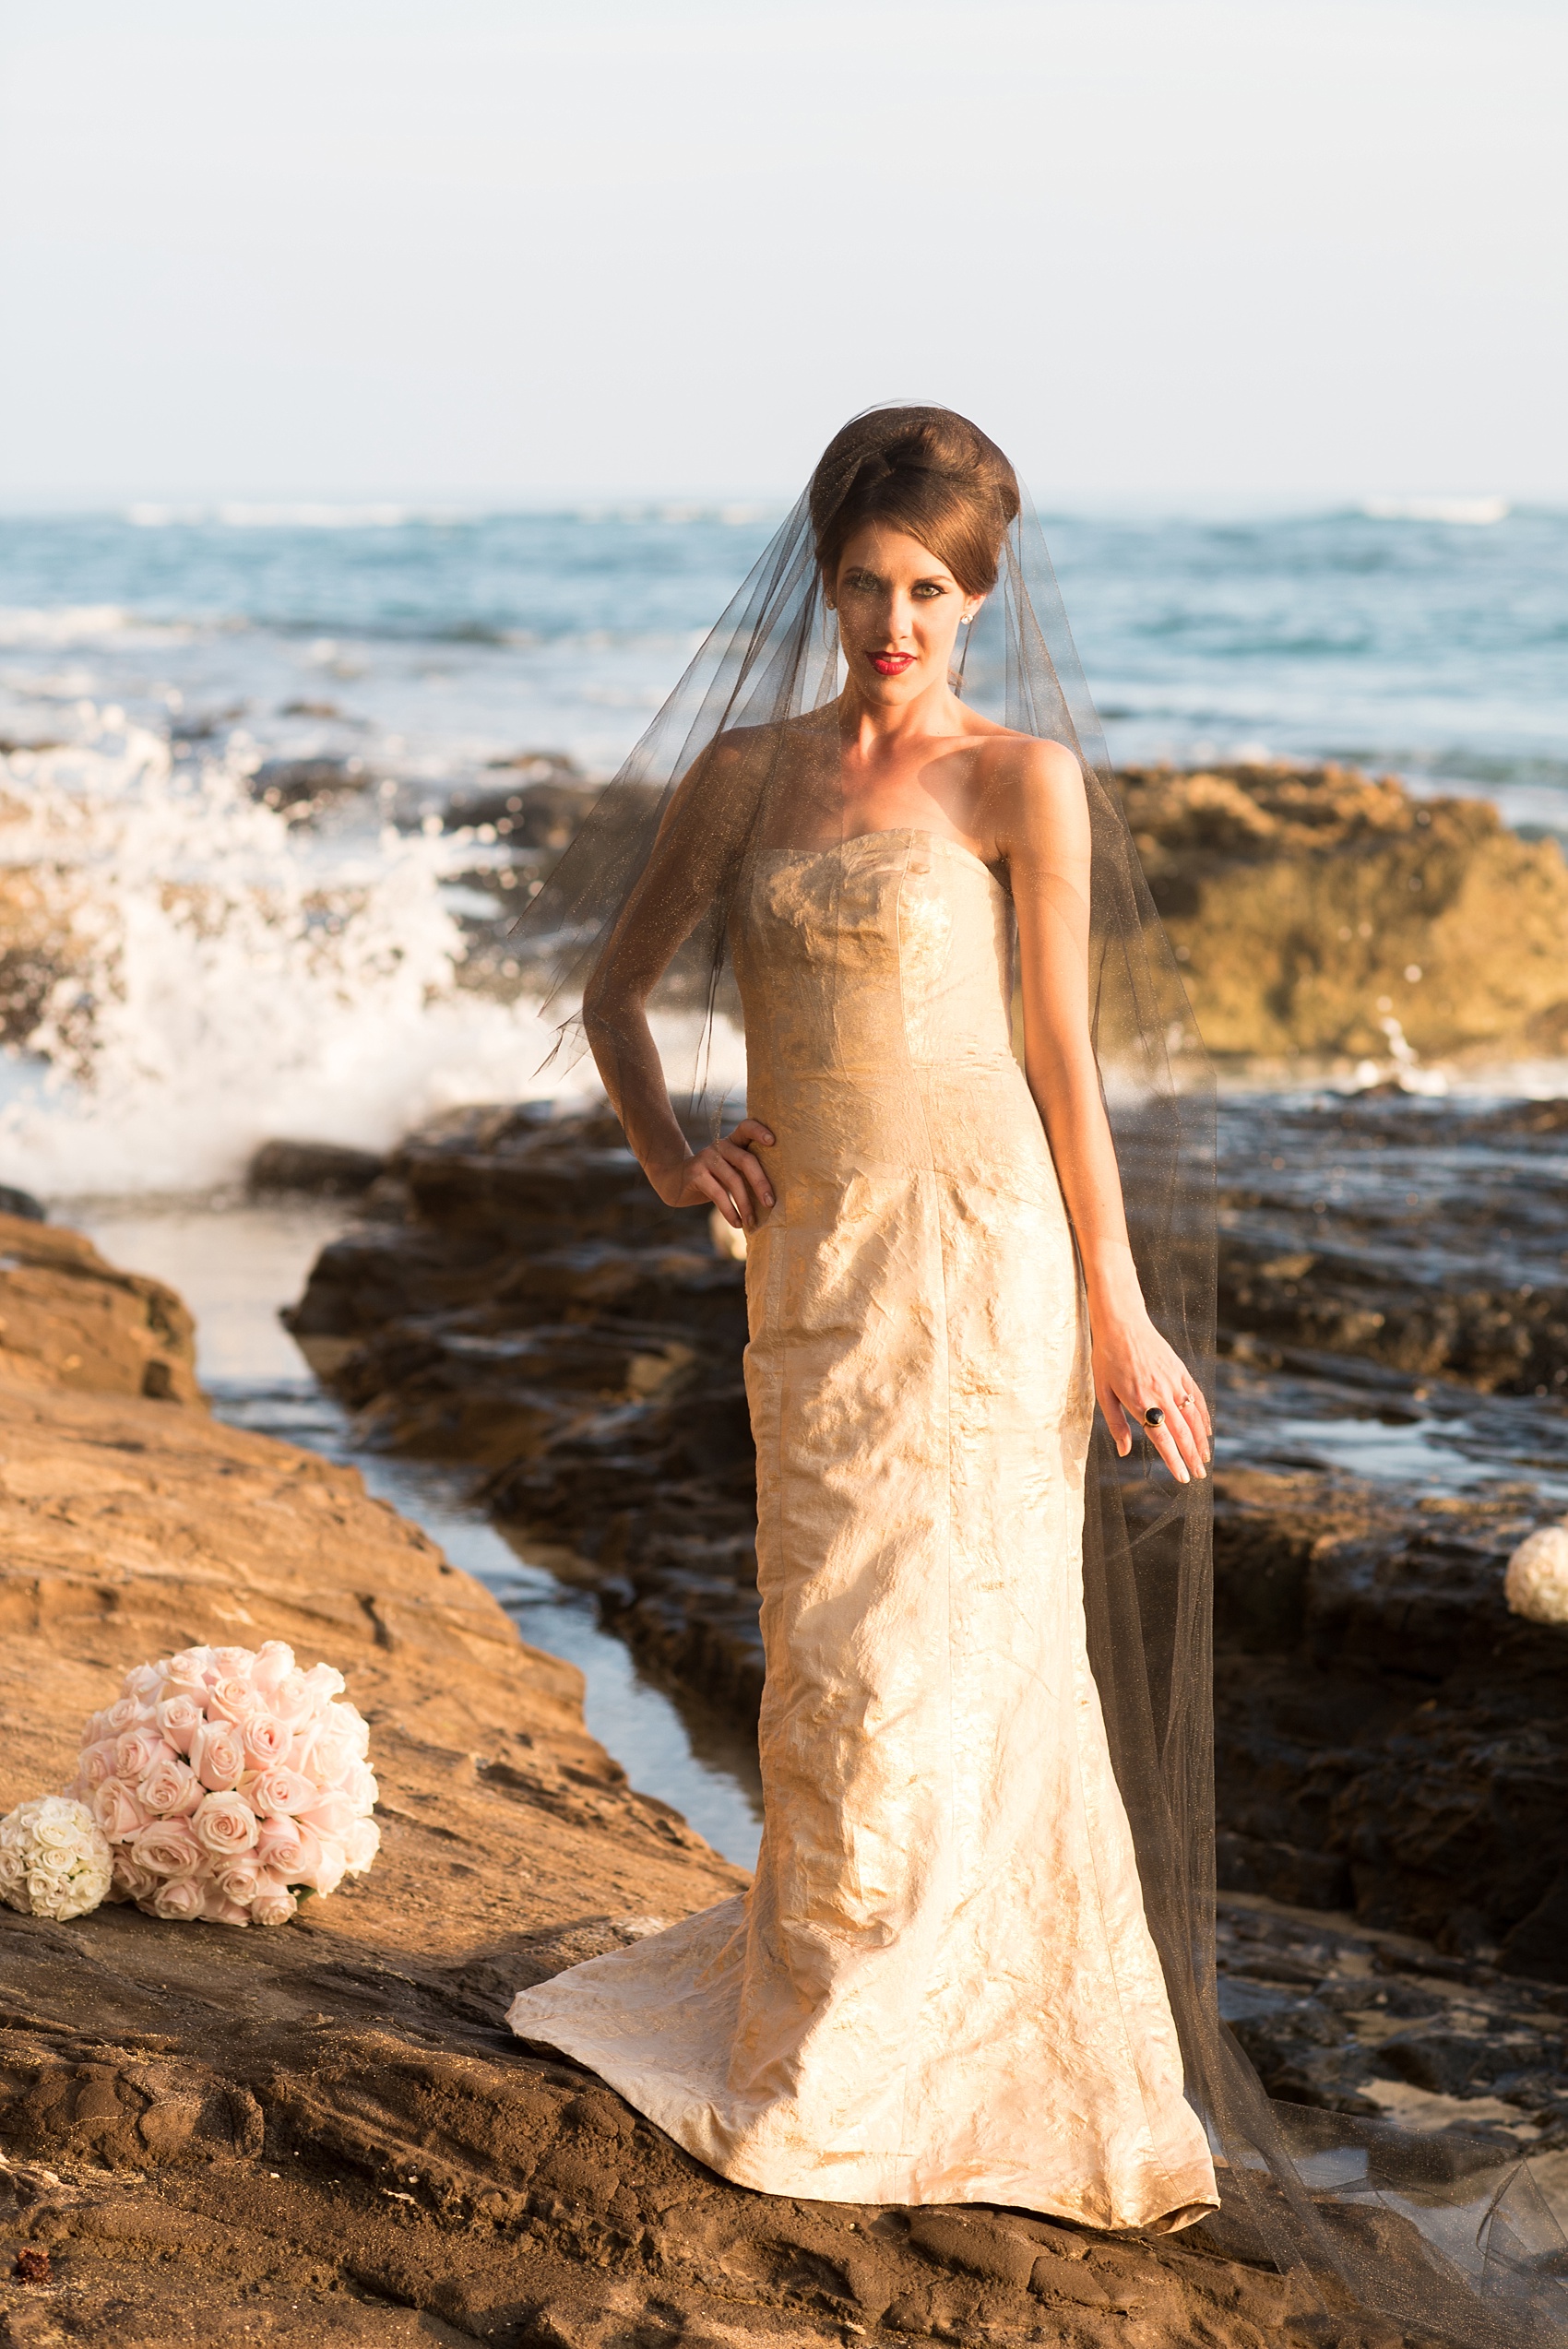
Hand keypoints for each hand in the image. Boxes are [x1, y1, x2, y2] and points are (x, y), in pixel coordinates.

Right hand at [652, 1119, 775, 1229]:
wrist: (673, 1180)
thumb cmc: (711, 1177)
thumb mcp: (729, 1169)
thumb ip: (746, 1172)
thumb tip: (772, 1197)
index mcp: (733, 1141)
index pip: (747, 1127)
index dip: (759, 1131)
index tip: (773, 1141)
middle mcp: (720, 1146)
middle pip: (746, 1160)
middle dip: (761, 1183)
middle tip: (770, 1203)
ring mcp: (706, 1158)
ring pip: (733, 1180)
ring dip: (745, 1204)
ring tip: (752, 1221)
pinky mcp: (696, 1174)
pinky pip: (718, 1194)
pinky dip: (730, 1211)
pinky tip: (737, 1223)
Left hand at [1092, 1308, 1211, 1484]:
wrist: (1122, 1323)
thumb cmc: (1106, 1358)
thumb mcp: (1103, 1392)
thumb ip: (1116, 1423)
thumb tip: (1124, 1451)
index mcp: (1139, 1401)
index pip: (1162, 1438)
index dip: (1174, 1460)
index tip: (1182, 1477)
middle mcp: (1160, 1394)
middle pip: (1182, 1432)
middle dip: (1192, 1456)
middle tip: (1199, 1476)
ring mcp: (1173, 1381)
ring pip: (1193, 1417)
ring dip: (1201, 1440)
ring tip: (1205, 1459)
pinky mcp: (1180, 1371)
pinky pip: (1196, 1397)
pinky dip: (1203, 1416)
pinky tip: (1205, 1431)